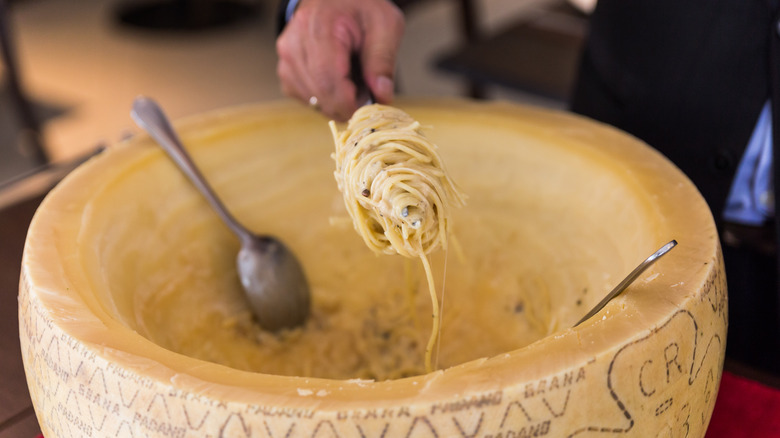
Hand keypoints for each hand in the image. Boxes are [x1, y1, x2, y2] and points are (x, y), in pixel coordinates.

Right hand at [276, 0, 404, 120]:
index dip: (348, 101)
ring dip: (337, 104)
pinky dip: (326, 100)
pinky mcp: (287, 71)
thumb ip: (383, 60)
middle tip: (367, 100)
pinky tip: (339, 85)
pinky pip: (306, 99)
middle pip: (318, 92)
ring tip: (355, 86)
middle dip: (346, 106)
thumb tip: (381, 96)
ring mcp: (287, 57)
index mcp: (319, 26)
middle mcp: (294, 42)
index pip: (327, 77)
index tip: (368, 107)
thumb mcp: (385, 25)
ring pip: (312, 100)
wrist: (337, 0)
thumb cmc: (361, 9)